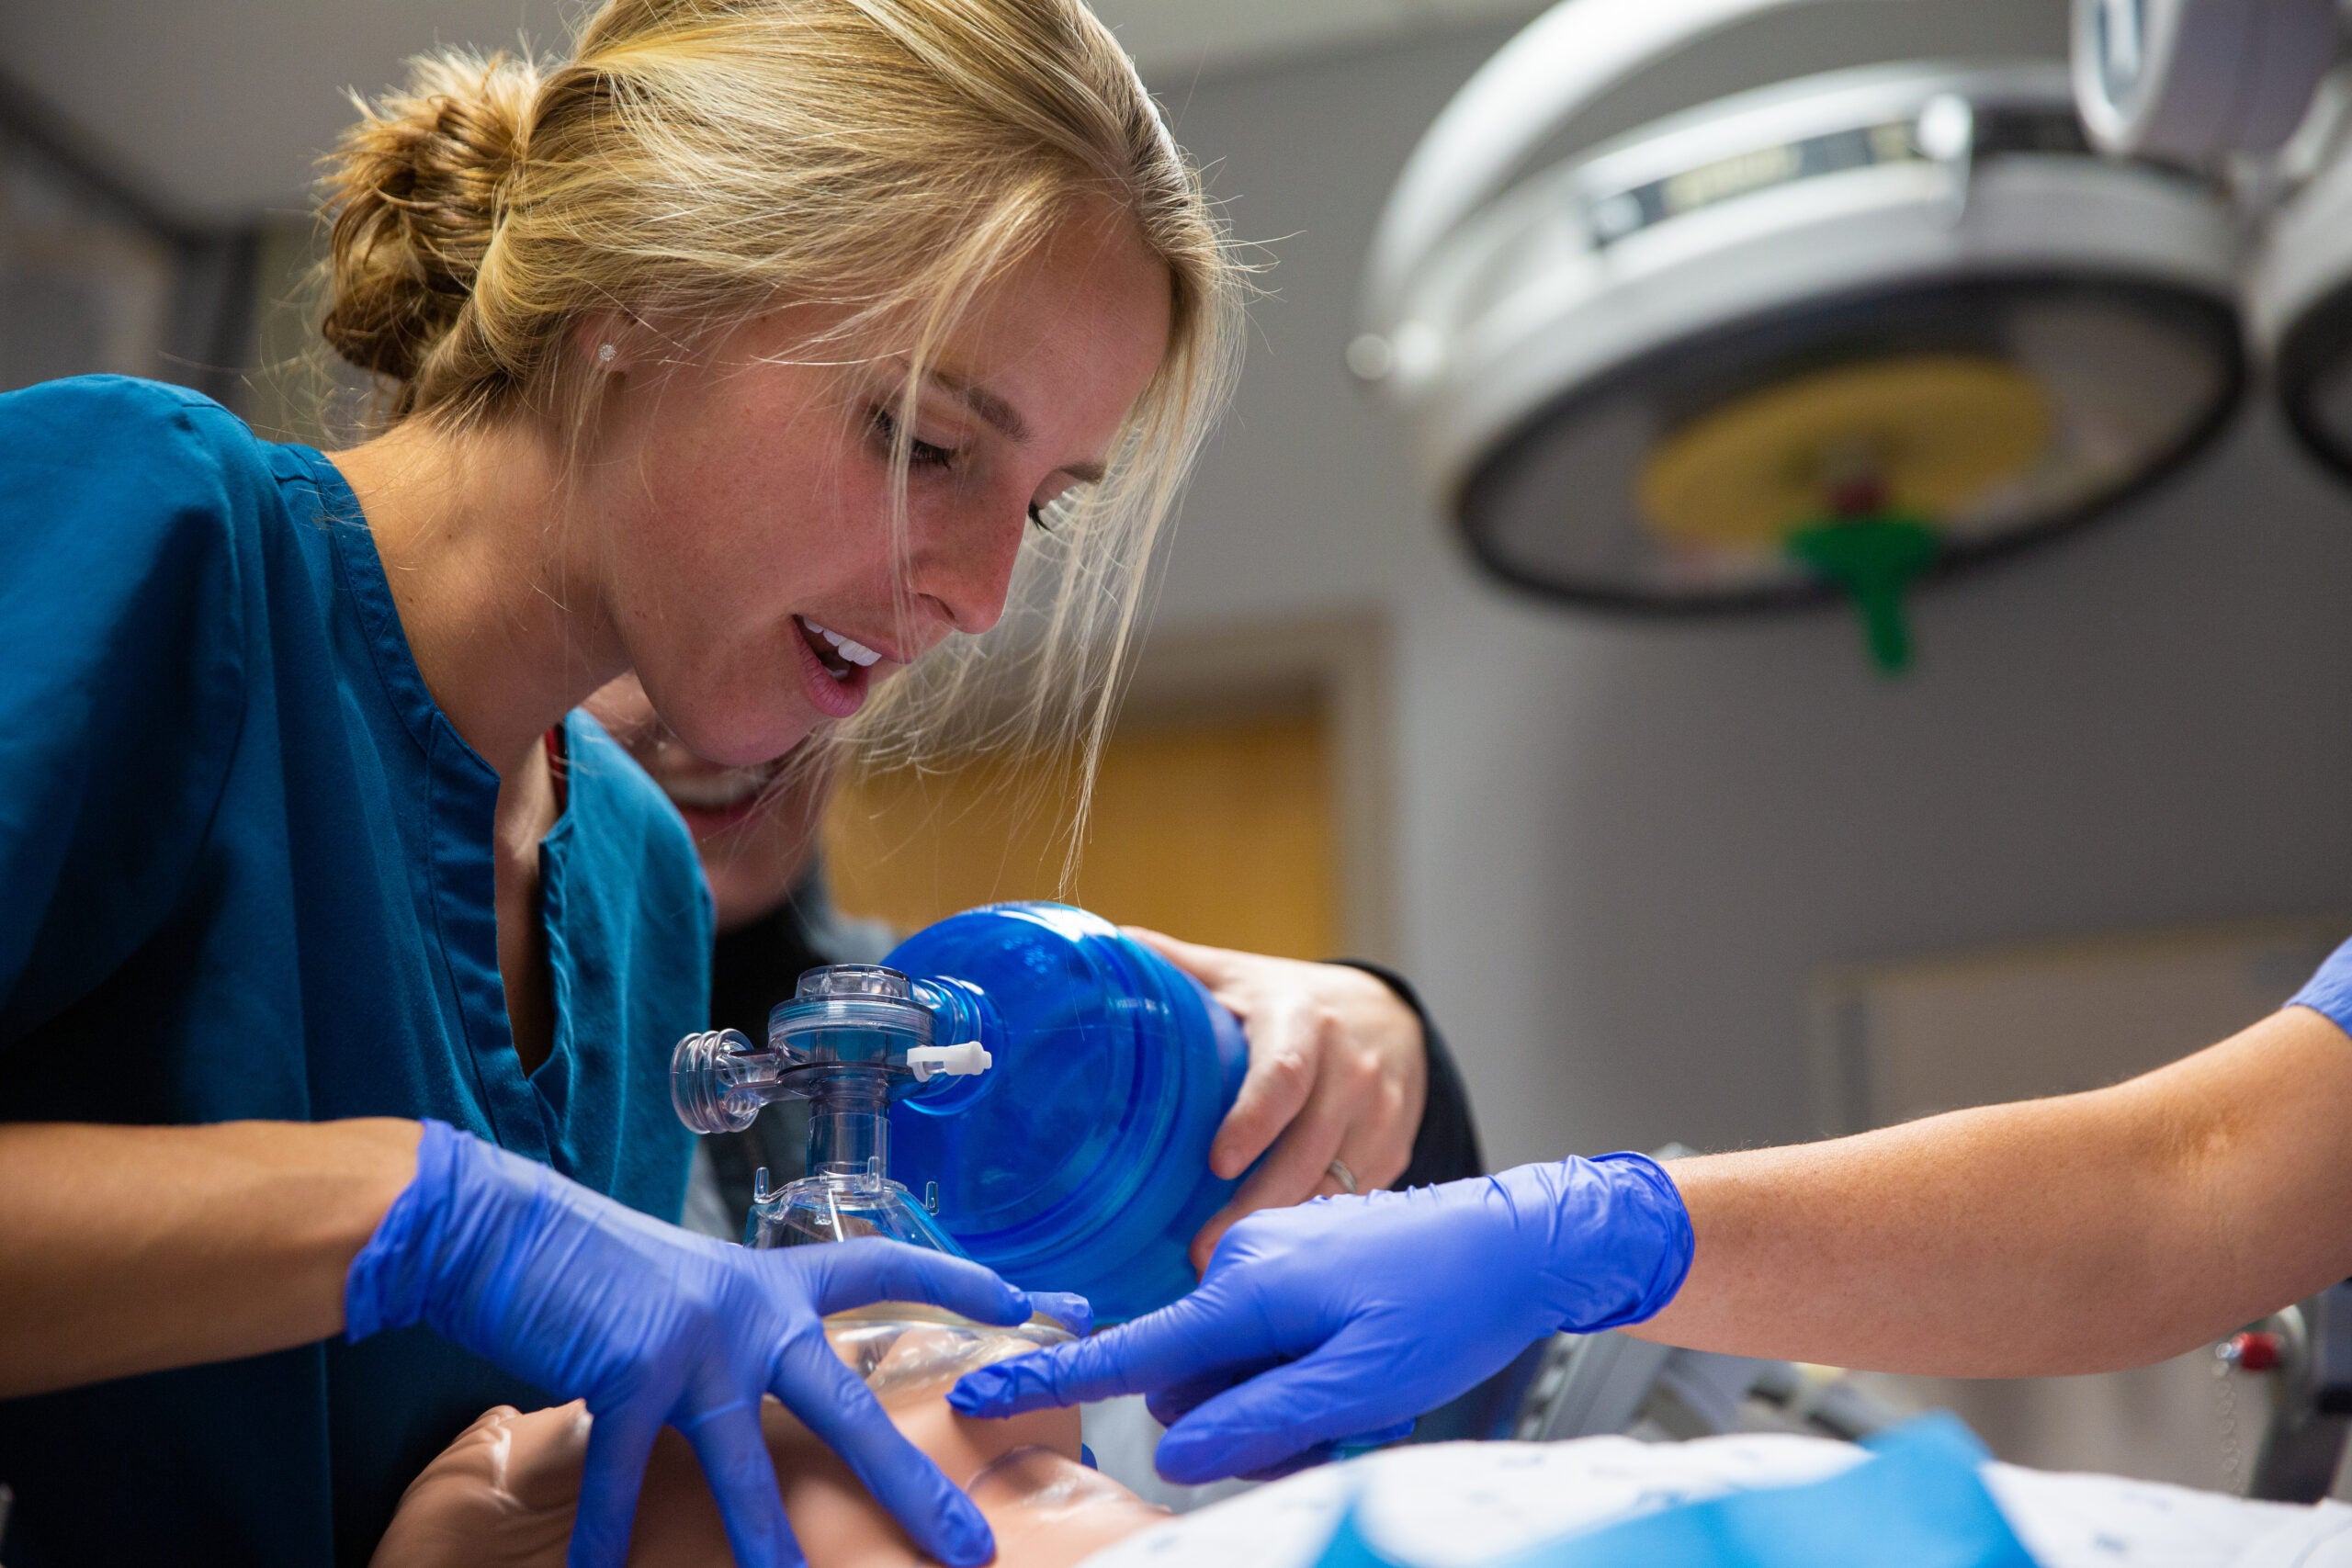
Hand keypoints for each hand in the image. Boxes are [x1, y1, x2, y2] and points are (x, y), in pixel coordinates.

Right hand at [346, 1120, 1035, 1567]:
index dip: (956, 1281)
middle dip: (909, 1481)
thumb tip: (769, 1390)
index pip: (884, 1270)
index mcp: (771, 1281)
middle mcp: (748, 1310)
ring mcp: (694, 1343)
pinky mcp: (629, 1370)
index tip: (1024, 1301)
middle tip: (968, 1543)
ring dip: (773, 1543)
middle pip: (848, 1405)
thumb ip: (739, 1336)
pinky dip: (608, 1538)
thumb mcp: (693, 1288)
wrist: (505, 1228)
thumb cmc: (598, 1266)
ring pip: (751, 1464)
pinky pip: (625, 1482)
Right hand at [949, 1156, 1690, 1483]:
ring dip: (1282, 1398)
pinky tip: (1366, 1366)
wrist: (1520, 1238)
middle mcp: (1242, 1262)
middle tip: (1336, 1427)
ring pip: (1234, 1364)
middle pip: (1195, 1381)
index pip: (1134, 1353)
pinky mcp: (1295, 1257)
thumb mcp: (1362, 1386)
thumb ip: (1259, 1421)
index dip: (1054, 1381)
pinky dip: (1302, 1366)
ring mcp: (1269, 1254)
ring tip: (1365, 1395)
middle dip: (1245, 1422)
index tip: (978, 1398)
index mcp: (1247, 1290)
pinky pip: (1266, 1333)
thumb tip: (1170, 1454)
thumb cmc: (1450, 1305)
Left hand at [1123, 928, 1428, 1269]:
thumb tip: (1099, 944)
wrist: (1390, 1017)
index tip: (1217, 1164)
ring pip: (1335, 1186)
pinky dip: (1316, 1230)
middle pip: (1308, 1151)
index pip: (1284, 1076)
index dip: (1254, 1121)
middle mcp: (1351, 1070)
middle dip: (1258, 1207)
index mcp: (1303, 1022)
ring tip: (1229, 1267)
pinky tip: (1278, 1257)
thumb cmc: (1290, 1002)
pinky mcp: (1394, 1151)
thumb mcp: (1238, 974)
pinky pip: (1354, 1201)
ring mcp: (1379, 1116)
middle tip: (1205, 1253)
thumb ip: (1173, 964)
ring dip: (1285, 1230)